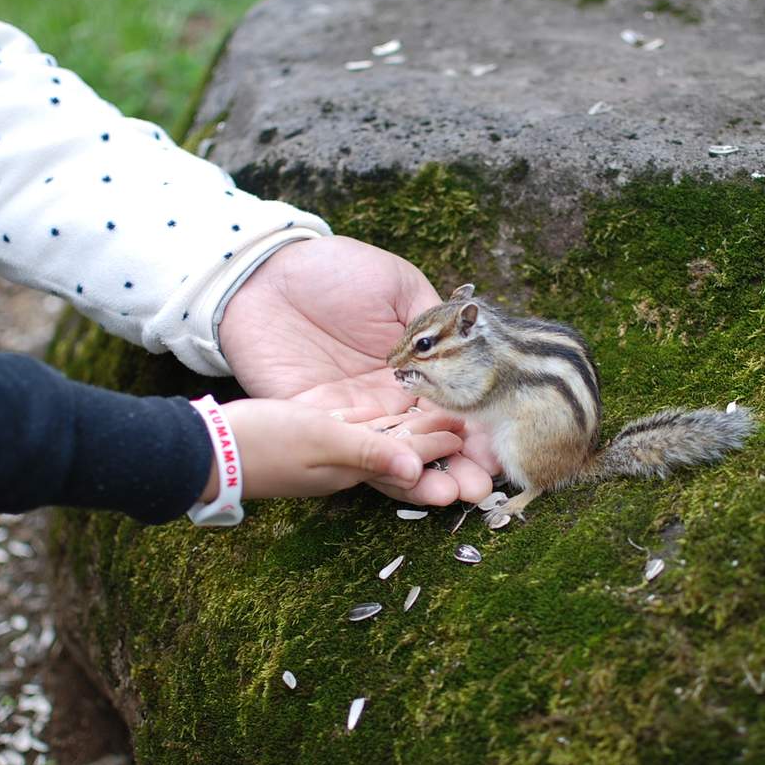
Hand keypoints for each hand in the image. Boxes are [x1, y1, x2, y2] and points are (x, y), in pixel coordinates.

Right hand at [196, 401, 464, 501]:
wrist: (205, 444)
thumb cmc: (262, 446)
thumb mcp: (320, 443)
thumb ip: (369, 452)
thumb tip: (415, 470)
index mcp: (353, 466)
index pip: (407, 458)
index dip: (439, 450)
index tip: (471, 439)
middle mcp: (347, 457)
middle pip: (402, 451)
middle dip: (439, 450)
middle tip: (475, 443)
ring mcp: (331, 442)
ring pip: (385, 435)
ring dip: (417, 431)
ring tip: (450, 421)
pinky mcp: (316, 424)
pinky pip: (362, 421)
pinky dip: (386, 416)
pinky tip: (399, 402)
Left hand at [218, 236, 499, 505]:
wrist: (266, 273)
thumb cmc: (334, 270)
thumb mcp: (397, 287)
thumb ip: (433, 322)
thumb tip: (472, 347)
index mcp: (411, 369)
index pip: (449, 409)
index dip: (473, 431)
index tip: (498, 449)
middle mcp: (385, 399)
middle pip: (425, 441)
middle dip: (456, 466)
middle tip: (482, 485)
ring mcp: (350, 414)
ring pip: (391, 455)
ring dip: (422, 477)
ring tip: (454, 494)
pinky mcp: (313, 420)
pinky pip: (348, 449)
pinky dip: (376, 466)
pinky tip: (407, 476)